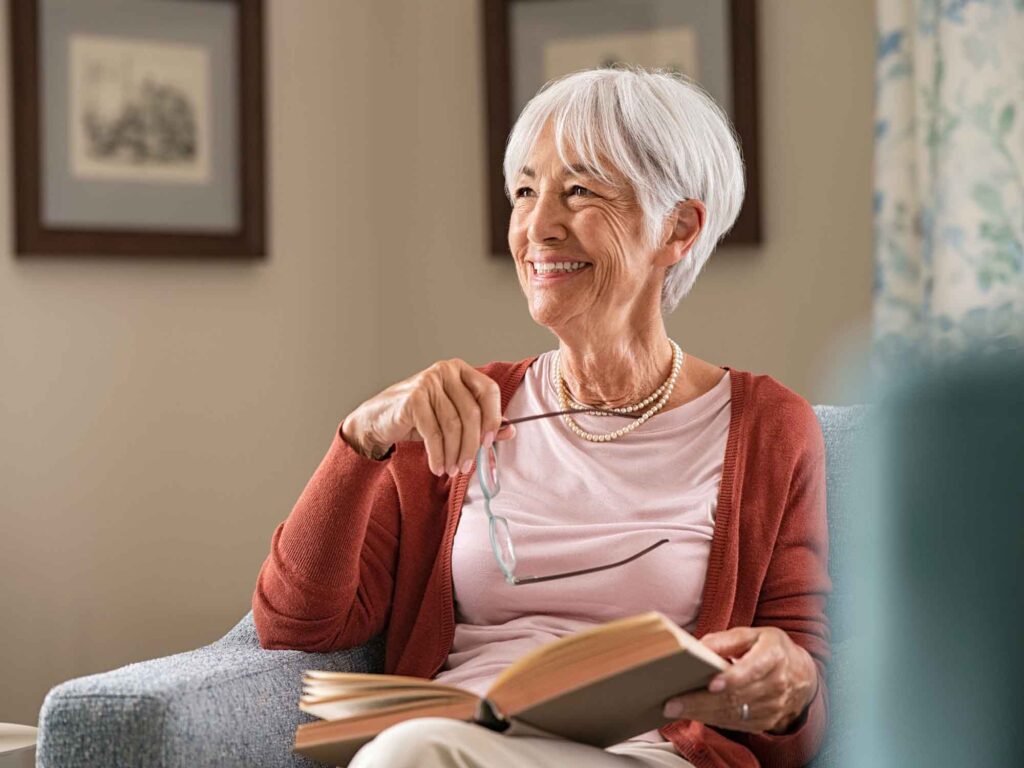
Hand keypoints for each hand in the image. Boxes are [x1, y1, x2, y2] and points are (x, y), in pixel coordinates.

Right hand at [341, 358, 515, 475]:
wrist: (378, 420)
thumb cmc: (419, 418)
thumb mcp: (452, 418)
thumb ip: (482, 422)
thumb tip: (510, 430)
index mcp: (460, 371)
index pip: (489, 390)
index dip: (494, 418)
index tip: (490, 443)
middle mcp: (445, 371)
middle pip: (471, 412)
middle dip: (472, 445)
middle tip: (468, 466)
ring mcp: (428, 382)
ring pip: (453, 425)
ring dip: (455, 453)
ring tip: (452, 470)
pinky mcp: (413, 399)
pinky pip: (434, 433)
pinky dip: (438, 454)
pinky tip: (438, 467)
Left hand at [661, 626, 817, 733]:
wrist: (801, 675)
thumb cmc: (770, 649)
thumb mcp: (753, 634)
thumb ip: (727, 639)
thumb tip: (700, 646)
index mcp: (774, 656)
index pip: (753, 669)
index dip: (733, 678)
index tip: (711, 683)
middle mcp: (776, 685)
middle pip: (736, 696)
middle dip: (701, 701)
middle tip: (673, 702)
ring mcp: (772, 707)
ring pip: (732, 712)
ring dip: (701, 713)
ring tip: (674, 709)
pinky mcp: (765, 722)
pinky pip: (735, 723)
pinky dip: (711, 719)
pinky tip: (692, 714)